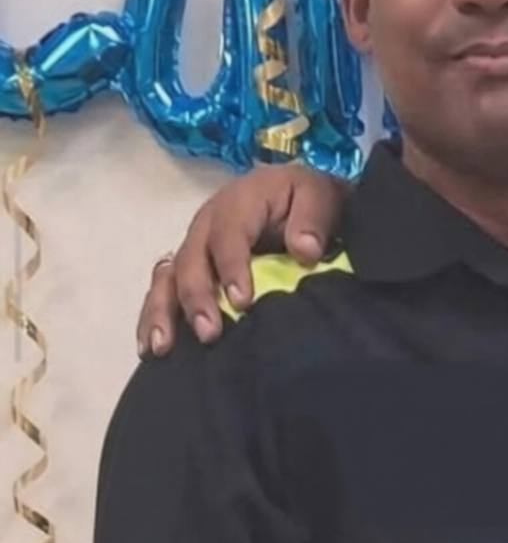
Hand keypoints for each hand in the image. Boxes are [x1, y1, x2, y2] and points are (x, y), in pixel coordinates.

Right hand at [136, 163, 349, 355]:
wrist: (297, 198)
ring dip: (163, 311)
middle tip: (209, 333)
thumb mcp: (319, 195)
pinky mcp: (190, 267)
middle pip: (192, 260)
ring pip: (168, 277)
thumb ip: (313, 219)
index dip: (232, 267)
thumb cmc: (306, 198)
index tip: (243, 302)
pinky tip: (153, 348)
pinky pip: (164, 290)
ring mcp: (195, 247)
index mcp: (239, 201)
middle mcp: (208, 224)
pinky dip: (155, 316)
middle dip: (196, 298)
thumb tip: (304, 250)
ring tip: (162, 347)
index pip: (229, 234)